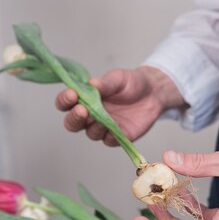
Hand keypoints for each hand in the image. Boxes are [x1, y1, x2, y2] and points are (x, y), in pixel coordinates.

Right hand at [55, 66, 185, 144]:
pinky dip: (109, 136)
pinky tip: (114, 129)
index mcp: (85, 98)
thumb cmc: (131, 83)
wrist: (153, 93)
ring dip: (93, 127)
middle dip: (74, 118)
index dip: (65, 100)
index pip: (66, 103)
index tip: (72, 94)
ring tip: (101, 119)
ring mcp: (103, 127)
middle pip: (72, 123)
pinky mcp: (118, 136)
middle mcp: (90, 115)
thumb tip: (91, 84)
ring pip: (90, 133)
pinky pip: (109, 140)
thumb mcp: (119, 78)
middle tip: (82, 110)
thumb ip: (105, 83)